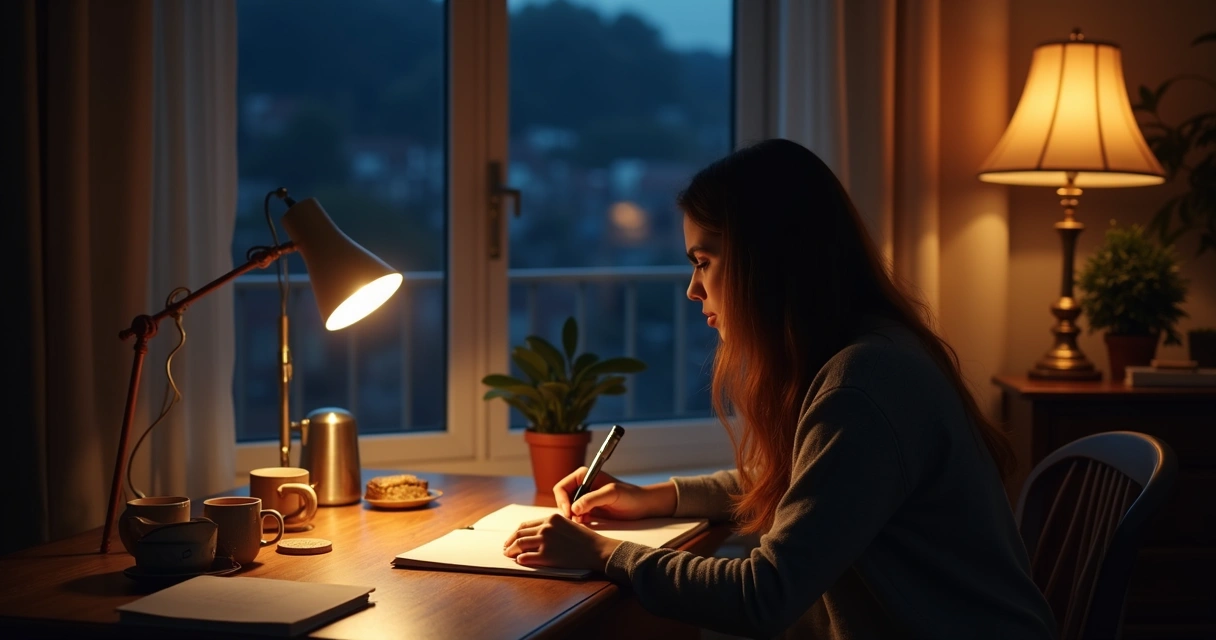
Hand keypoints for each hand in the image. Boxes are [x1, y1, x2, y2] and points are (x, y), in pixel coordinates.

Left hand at [502, 513, 621, 570]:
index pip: (526, 524)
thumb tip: (536, 534)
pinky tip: (519, 560)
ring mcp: (545, 541)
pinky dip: (520, 559)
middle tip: (506, 548)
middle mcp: (546, 527)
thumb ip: (552, 526)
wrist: (596, 550)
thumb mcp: (568, 524)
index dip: (516, 532)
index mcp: (551, 518)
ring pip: (519, 544)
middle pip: (520, 533)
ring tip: (508, 555)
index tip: (512, 538)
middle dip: (510, 541)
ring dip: (511, 550)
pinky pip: (526, 557)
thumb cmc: (585, 539)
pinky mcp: (547, 556)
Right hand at [553, 467, 676, 522]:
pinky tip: (586, 523)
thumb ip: (592, 499)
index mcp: (583, 476)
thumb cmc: (629, 495)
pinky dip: (578, 521)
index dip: (562, 501)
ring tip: (583, 522)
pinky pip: (576, 516)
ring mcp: (585, 498)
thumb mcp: (611, 494)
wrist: (642, 505)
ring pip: (568, 509)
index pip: (561, 487)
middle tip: (576, 521)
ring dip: (572, 517)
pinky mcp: (589, 510)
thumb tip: (574, 508)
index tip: (570, 513)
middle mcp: (582, 486)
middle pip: (562, 499)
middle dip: (567, 510)